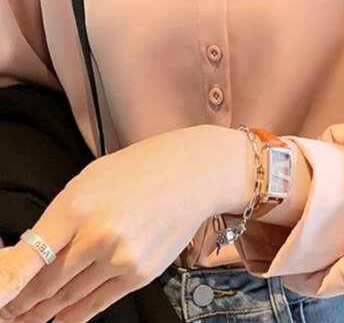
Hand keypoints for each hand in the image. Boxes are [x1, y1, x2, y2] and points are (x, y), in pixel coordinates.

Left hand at [0, 124, 226, 322]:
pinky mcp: (140, 274)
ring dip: (44, 311)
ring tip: (27, 316)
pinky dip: (74, 314)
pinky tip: (60, 317)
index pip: (25, 261)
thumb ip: (61, 216)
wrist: (194, 171)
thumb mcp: (90, 178)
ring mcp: (120, 259)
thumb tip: (33, 250)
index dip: (3, 288)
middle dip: (21, 301)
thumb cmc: (142, 167)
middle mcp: (97, 236)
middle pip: (43, 285)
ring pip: (67, 298)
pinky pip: (96, 304)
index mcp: (77, 205)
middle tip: (8, 308)